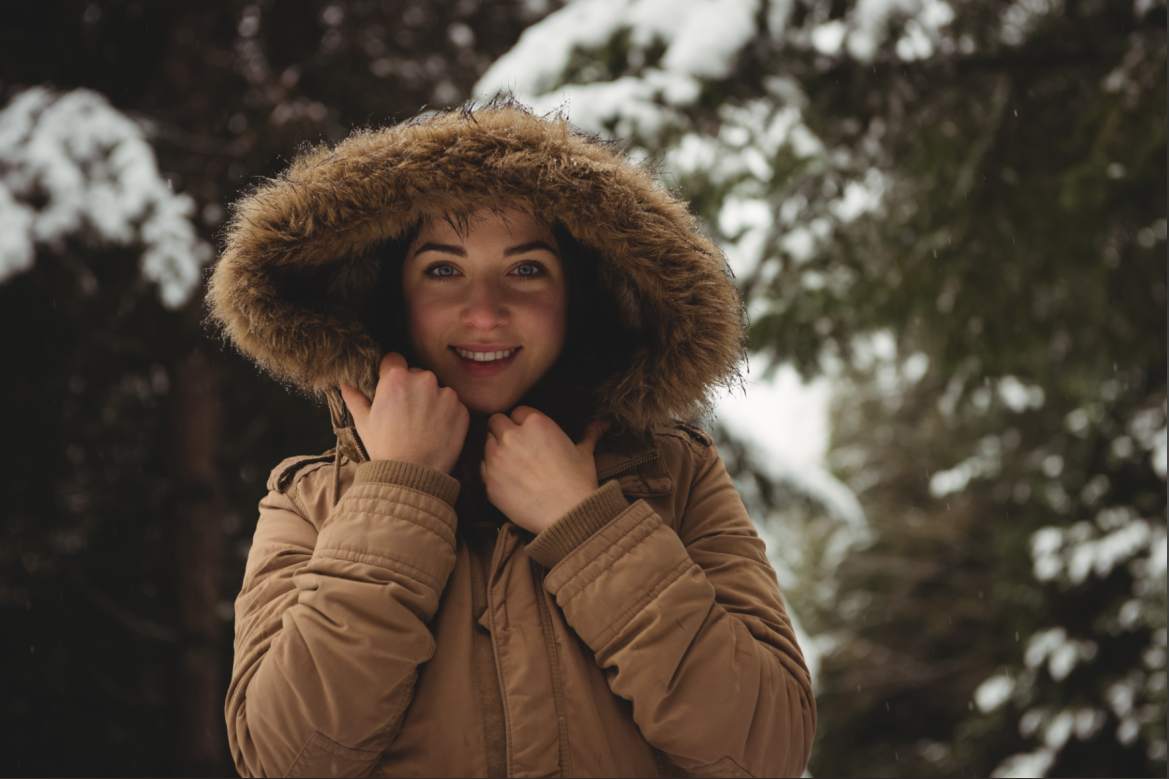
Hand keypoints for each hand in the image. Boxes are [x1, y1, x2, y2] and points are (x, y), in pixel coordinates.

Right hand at [340, 352, 469, 473]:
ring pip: (437, 390)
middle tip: (406, 413)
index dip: (391, 373)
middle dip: (412, 388)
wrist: (412, 476)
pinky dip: (447, 415)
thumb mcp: (364, 423)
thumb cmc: (385, 448)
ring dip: (431, 401)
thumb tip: (344, 385)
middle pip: (417, 374)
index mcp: (396, 379)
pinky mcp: (461, 410)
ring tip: (422, 425)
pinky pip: (453, 406)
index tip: (391, 387)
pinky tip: (436, 431)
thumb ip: (355, 399)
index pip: (394, 360)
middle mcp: (424, 380)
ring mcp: (446, 394)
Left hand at [481, 406, 609, 533]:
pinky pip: (482, 467)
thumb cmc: (578, 482)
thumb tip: (602, 424)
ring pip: (486, 443)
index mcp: (535, 423)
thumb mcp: (585, 453)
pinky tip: (506, 479)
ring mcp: (496, 458)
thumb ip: (589, 434)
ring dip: (495, 449)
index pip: (517, 411)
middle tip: (515, 446)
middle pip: (496, 422)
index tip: (528, 433)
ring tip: (510, 464)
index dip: (522, 422)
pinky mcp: (488, 480)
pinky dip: (491, 471)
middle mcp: (511, 435)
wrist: (566, 515)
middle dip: (503, 430)